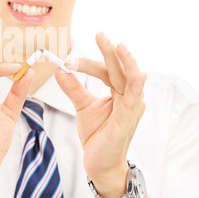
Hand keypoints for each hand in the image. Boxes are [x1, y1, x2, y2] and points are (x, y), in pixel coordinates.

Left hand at [55, 32, 145, 196]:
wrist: (99, 162)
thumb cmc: (97, 134)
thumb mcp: (82, 106)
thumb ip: (73, 87)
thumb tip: (59, 69)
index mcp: (118, 92)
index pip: (106, 71)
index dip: (89, 63)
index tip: (68, 59)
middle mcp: (128, 97)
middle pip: (119, 70)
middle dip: (109, 52)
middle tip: (99, 35)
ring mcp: (130, 109)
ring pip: (129, 80)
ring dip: (124, 62)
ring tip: (118, 46)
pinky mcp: (127, 122)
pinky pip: (132, 102)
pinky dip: (135, 87)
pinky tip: (139, 75)